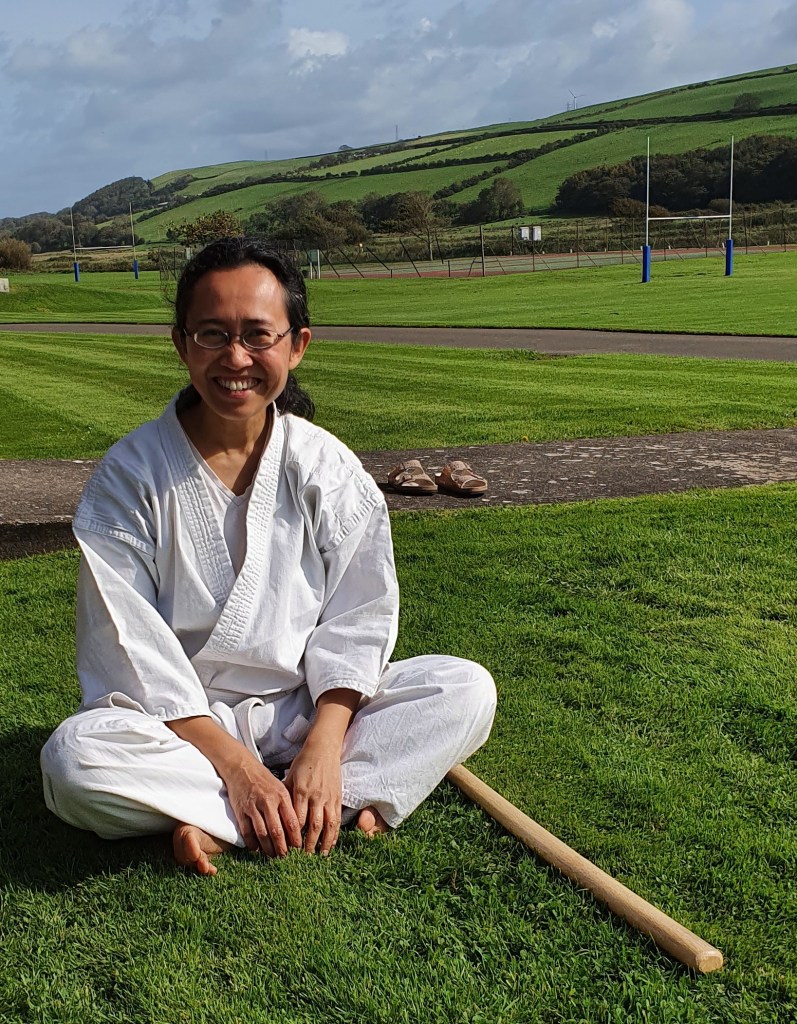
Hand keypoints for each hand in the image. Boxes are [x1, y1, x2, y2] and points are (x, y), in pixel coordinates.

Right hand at [225, 756, 302, 856]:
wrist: (241, 767)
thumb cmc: (263, 778)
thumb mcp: (280, 787)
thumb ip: (288, 805)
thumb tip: (298, 826)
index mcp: (281, 795)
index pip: (292, 821)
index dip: (296, 838)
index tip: (299, 849)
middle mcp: (268, 801)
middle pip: (277, 831)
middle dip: (283, 848)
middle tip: (286, 858)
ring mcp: (253, 807)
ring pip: (262, 834)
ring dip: (268, 849)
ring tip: (273, 856)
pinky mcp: (241, 811)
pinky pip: (247, 832)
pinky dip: (252, 843)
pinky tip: (256, 849)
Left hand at [284, 738, 342, 854]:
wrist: (323, 749)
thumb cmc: (303, 763)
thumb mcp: (289, 777)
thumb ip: (284, 796)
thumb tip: (274, 815)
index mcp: (300, 791)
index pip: (295, 820)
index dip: (292, 836)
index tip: (286, 849)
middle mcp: (315, 796)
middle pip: (312, 826)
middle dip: (307, 845)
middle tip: (301, 860)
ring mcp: (328, 797)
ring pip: (327, 825)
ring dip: (323, 843)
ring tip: (318, 857)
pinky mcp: (337, 797)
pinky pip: (336, 819)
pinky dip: (334, 834)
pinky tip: (330, 845)